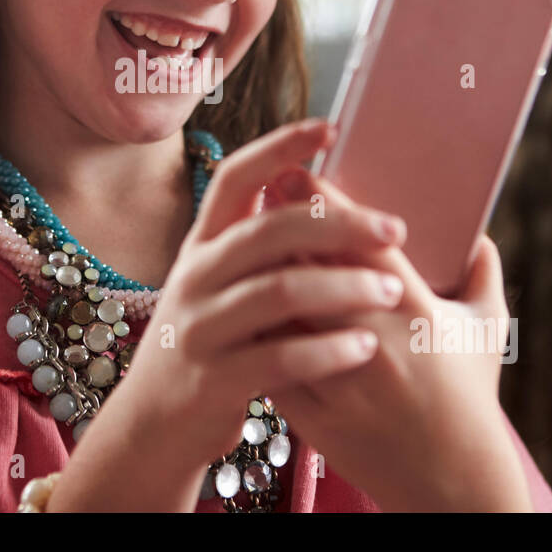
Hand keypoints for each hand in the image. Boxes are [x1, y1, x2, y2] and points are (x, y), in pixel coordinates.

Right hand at [111, 118, 406, 471]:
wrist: (155, 423)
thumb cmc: (211, 344)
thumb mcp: (220, 285)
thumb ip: (260, 248)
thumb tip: (323, 197)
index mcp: (204, 244)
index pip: (236, 176)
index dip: (279, 147)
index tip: (331, 127)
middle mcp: (196, 276)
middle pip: (269, 231)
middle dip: (338, 223)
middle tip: (396, 229)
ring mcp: (200, 327)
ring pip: (278, 292)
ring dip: (343, 286)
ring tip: (392, 291)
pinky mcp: (213, 379)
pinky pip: (278, 358)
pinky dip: (327, 350)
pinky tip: (364, 347)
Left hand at [263, 167, 531, 511]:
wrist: (450, 480)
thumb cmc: (469, 397)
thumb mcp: (488, 331)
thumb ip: (484, 275)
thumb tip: (477, 231)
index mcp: (415, 309)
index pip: (359, 240)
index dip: (324, 202)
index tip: (300, 173)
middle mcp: (374, 338)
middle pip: (310, 266)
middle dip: (282, 225)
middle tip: (263, 195)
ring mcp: (338, 377)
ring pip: (281, 311)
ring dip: (261, 273)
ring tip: (245, 243)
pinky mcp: (311, 410)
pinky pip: (269, 358)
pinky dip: (253, 328)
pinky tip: (241, 302)